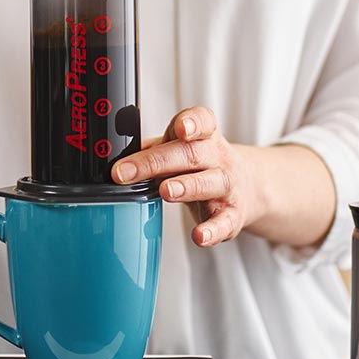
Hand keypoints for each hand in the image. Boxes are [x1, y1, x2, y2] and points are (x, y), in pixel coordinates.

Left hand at [111, 107, 266, 247]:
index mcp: (203, 136)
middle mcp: (218, 157)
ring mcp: (227, 186)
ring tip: (165, 191)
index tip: (180, 128)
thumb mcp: (178, 149)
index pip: (202, 121)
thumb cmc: (201, 165)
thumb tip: (109, 154)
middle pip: (191, 155)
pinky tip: (198, 236)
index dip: (192, 123)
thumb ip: (149, 149)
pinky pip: (224, 223)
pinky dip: (212, 230)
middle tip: (126, 172)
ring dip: (186, 187)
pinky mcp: (233, 215)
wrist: (248, 187)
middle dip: (157, 162)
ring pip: (209, 183)